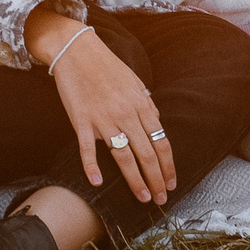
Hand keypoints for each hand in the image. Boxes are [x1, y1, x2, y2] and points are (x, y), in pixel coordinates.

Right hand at [35, 22, 175, 204]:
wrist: (77, 51)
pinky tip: (97, 182)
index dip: (168, 166)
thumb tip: (158, 124)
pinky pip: (88, 148)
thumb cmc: (108, 67)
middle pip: (147, 154)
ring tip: (143, 198)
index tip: (172, 183)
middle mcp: (126, 114)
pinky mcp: (81, 120)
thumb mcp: (136, 83)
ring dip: (135, 180)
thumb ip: (147, 106)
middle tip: (161, 199)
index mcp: (142, 106)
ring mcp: (103, 118)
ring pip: (124, 156)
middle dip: (157, 180)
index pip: (162, 143)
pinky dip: (92, 166)